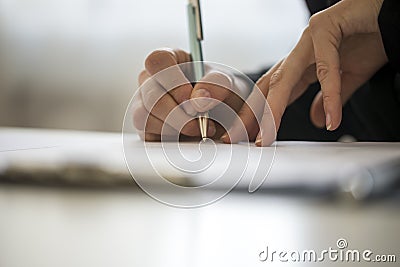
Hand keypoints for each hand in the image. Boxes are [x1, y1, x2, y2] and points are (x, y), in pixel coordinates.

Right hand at [132, 48, 250, 140]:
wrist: (225, 116)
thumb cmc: (221, 92)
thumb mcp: (227, 83)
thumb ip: (218, 85)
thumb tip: (200, 100)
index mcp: (169, 60)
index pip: (157, 61)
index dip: (174, 82)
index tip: (193, 98)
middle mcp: (151, 81)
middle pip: (152, 95)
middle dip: (178, 113)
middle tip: (202, 121)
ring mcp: (144, 104)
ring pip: (145, 117)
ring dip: (175, 128)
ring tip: (199, 129)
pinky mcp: (145, 128)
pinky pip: (148, 135)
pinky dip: (170, 139)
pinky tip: (187, 137)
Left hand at [222, 0, 387, 145]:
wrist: (393, 14)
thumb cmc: (373, 37)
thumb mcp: (349, 76)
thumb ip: (330, 98)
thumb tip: (319, 120)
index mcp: (303, 63)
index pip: (273, 93)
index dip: (260, 114)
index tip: (251, 136)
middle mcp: (300, 51)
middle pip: (268, 87)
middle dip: (252, 113)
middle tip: (240, 136)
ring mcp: (309, 38)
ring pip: (285, 78)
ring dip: (273, 109)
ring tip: (268, 135)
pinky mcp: (326, 27)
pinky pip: (326, 68)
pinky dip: (330, 96)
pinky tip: (331, 118)